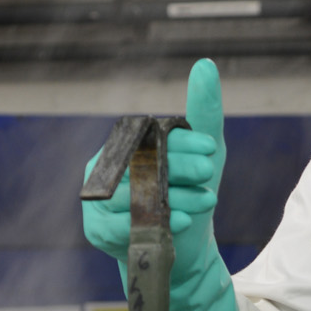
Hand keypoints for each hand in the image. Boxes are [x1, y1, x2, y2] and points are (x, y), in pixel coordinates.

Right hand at [82, 58, 225, 283]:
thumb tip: (205, 65)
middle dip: (178, 166)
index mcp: (127, 144)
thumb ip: (203, 112)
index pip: (149, 136)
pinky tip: (180, 220)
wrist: (185, 246)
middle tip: (208, 171)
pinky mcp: (98, 229)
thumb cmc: (190, 191)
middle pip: (138, 163)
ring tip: (205, 200)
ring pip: (131, 194)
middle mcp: (107, 167)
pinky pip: (120, 225)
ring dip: (172, 197)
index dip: (181, 141)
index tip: (212, 147)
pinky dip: (152, 223)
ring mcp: (99, 199)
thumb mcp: (202, 152)